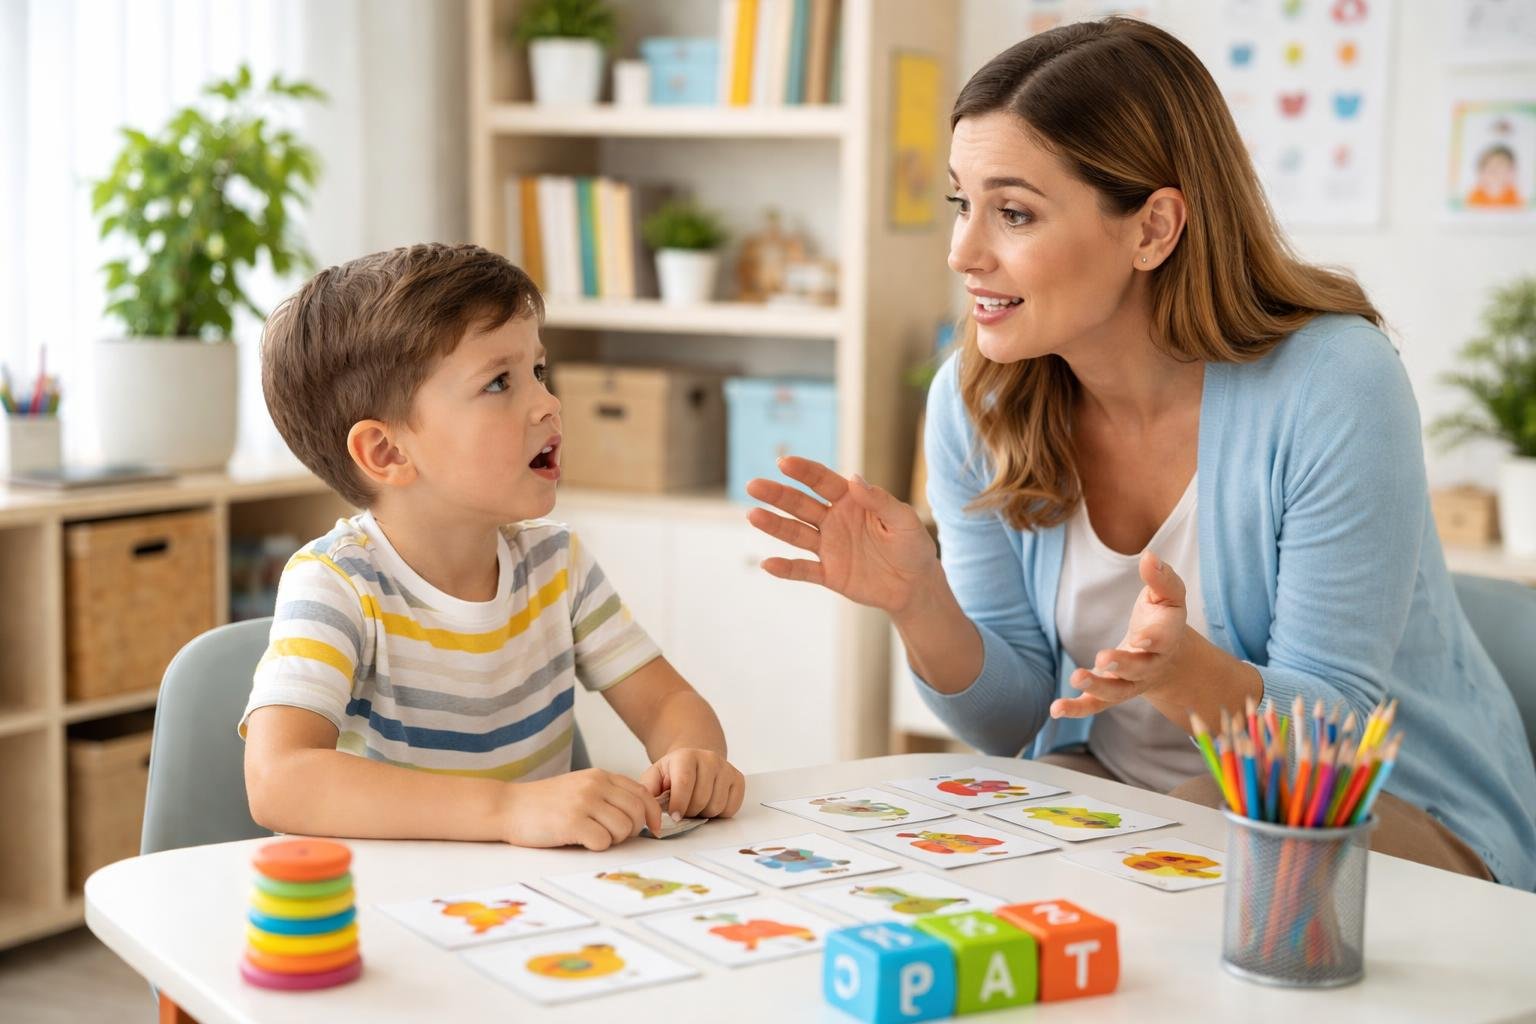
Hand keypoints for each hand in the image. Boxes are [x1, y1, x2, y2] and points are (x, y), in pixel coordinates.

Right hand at [499, 769, 662, 849]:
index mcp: (600, 776)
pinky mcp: (572, 823)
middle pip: (637, 812)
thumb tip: (640, 814)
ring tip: (593, 836)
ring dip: (613, 839)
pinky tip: (580, 840)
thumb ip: (607, 794)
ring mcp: (584, 803)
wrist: (508, 806)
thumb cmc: (544, 802)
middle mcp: (595, 785)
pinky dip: (596, 846)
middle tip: (615, 836)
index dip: (653, 813)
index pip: (642, 793)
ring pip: (623, 828)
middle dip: (633, 830)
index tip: (653, 828)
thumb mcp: (579, 786)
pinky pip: (603, 842)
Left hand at [639, 748, 745, 819]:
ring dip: (704, 813)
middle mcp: (709, 759)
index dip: (679, 804)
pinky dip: (720, 813)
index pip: (685, 783)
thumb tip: (646, 812)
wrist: (695, 761)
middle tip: (683, 809)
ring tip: (696, 805)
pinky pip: (732, 807)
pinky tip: (710, 803)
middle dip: (690, 812)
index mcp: (685, 756)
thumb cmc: (673, 773)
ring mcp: (726, 768)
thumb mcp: (654, 776)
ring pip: (717, 806)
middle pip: (701, 799)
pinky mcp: (738, 779)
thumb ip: (647, 791)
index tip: (674, 817)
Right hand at [745, 455, 938, 614]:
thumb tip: (854, 478)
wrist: (915, 585)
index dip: (804, 471)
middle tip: (754, 485)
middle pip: (800, 504)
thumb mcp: (904, 520)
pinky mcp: (829, 573)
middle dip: (777, 495)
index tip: (784, 462)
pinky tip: (767, 564)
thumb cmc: (912, 546)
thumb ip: (880, 500)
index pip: (822, 481)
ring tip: (753, 515)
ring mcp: (829, 547)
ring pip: (796, 533)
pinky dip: (786, 569)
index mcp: (851, 501)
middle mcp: (834, 520)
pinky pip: (803, 570)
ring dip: (774, 525)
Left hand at [1051, 551, 1191, 718]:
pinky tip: (1055, 709)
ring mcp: (1130, 683)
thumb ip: (1161, 578)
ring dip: (1096, 687)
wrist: (1167, 657)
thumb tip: (1150, 556)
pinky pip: (1095, 705)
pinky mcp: (1110, 693)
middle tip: (1104, 658)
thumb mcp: (1168, 596)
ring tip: (1076, 677)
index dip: (1153, 640)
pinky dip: (1076, 708)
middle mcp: (1150, 666)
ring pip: (1116, 692)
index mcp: (1167, 639)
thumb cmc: (1162, 618)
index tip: (1141, 638)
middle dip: (1122, 665)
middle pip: (1138, 670)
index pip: (1163, 641)